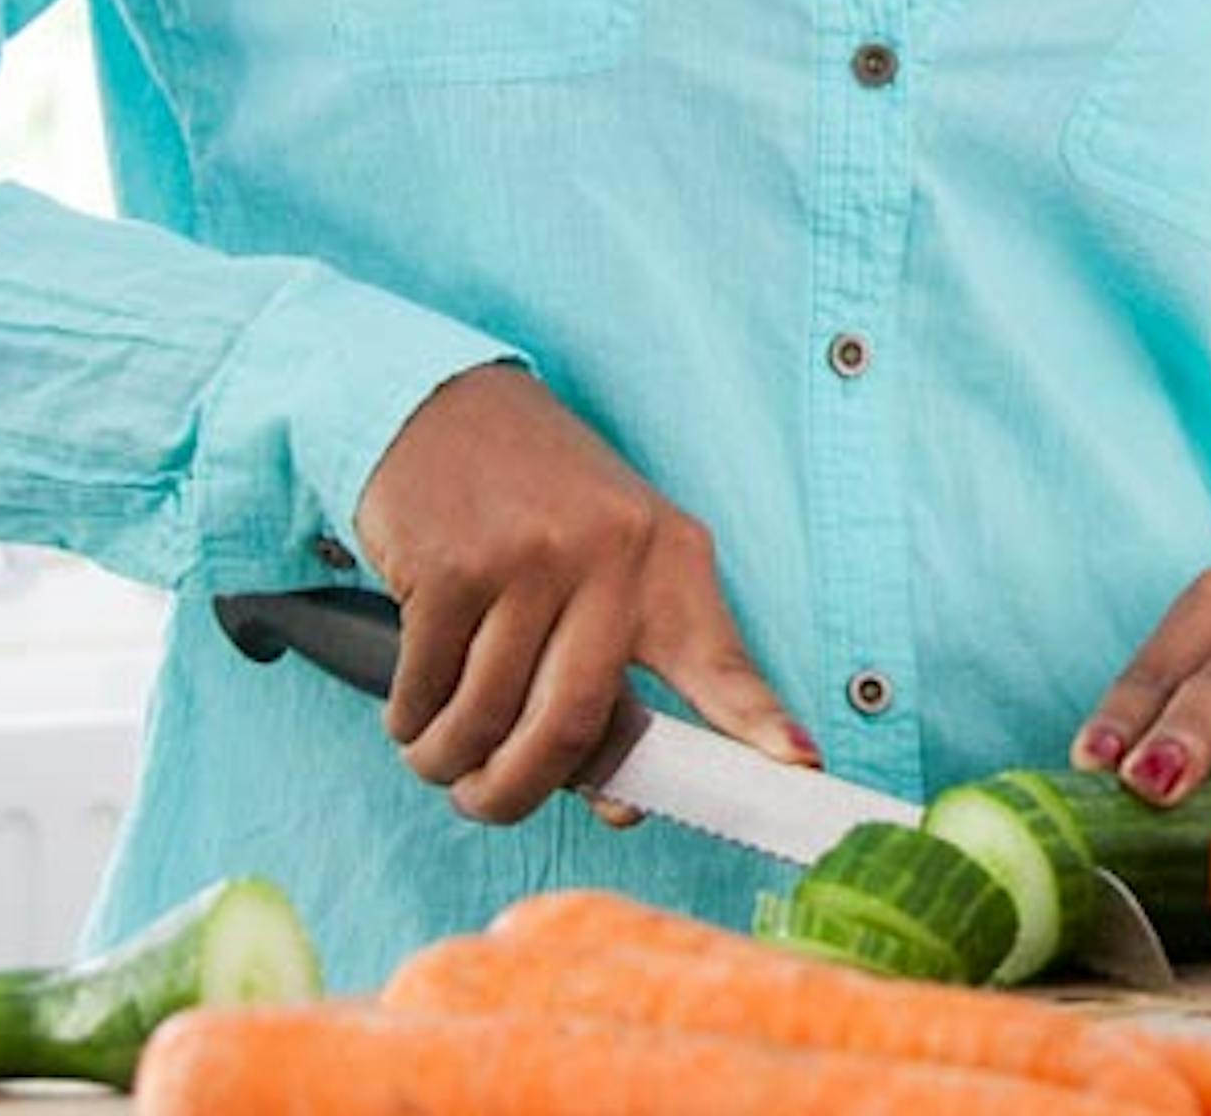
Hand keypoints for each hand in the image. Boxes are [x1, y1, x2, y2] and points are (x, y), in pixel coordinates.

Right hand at [352, 363, 812, 826]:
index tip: (799, 765)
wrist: (443, 408)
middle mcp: (611, 556)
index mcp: (669, 558)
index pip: (720, 658)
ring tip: (440, 752)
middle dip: (517, 791)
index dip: (757, 720)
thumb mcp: (604, 566)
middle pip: (572, 725)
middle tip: (486, 802)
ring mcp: (529, 558)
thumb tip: (621, 803)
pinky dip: (411, 720)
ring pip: (486, 720)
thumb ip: (618, 679)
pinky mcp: (451, 565)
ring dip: (450, 761)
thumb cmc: (533, 505)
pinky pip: (427, 690)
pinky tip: (414, 706)